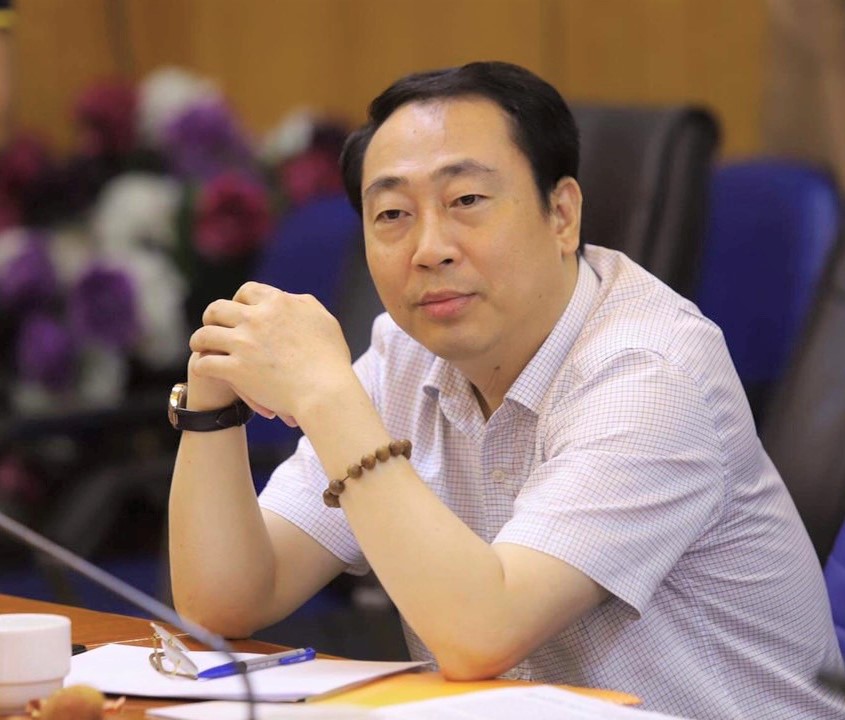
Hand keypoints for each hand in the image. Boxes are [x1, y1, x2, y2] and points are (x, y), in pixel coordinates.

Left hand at [189, 282, 352, 423]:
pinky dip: (201, 365)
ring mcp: (243, 344)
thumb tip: (292, 300)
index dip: (239, 300)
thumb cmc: (331, 360)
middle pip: (218, 308)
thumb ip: (305, 306)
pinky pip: (205, 363)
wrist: (325, 391)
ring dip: (200, 340)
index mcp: (278, 303)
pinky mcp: (236, 369)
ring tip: (200, 347)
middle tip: (212, 326)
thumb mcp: (324, 320)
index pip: (247, 291)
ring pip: (204, 334)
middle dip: (212, 317)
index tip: (237, 310)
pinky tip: (203, 369)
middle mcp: (256, 319)